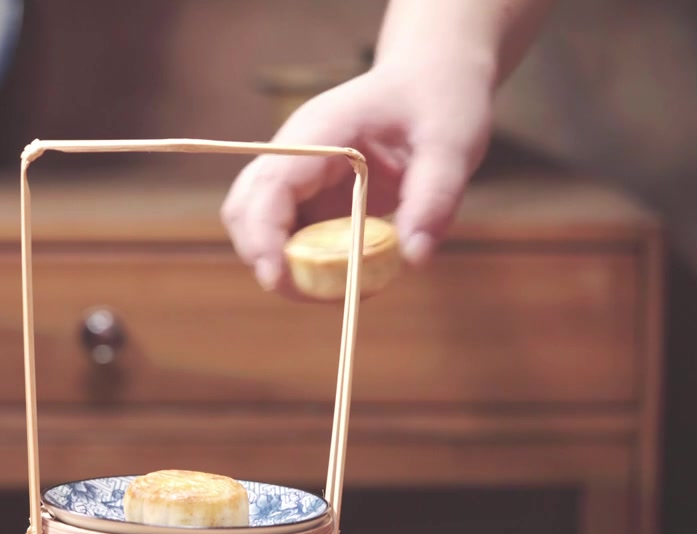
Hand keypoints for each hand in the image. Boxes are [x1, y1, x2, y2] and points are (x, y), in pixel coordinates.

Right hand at [221, 63, 492, 294]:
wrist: (432, 77)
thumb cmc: (439, 101)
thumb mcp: (452, 145)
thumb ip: (434, 199)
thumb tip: (413, 258)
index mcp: (320, 132)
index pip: (268, 186)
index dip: (263, 236)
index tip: (277, 279)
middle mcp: (295, 154)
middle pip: (245, 210)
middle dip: (265, 257)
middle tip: (315, 293)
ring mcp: (297, 174)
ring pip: (257, 226)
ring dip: (282, 263)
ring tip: (334, 287)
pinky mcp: (308, 194)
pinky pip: (287, 235)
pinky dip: (303, 261)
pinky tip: (344, 273)